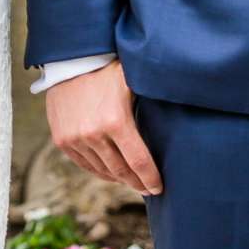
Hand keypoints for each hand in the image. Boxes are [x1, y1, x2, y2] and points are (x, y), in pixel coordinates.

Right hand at [45, 60, 162, 195]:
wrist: (70, 60)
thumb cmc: (108, 68)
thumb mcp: (134, 80)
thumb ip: (153, 95)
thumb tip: (187, 98)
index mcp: (116, 121)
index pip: (139, 162)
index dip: (151, 179)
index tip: (158, 188)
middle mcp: (93, 134)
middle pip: (121, 171)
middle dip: (137, 183)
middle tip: (148, 188)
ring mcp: (74, 139)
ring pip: (102, 170)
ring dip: (119, 178)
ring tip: (131, 180)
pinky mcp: (62, 140)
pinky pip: (84, 164)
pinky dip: (99, 171)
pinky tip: (111, 172)